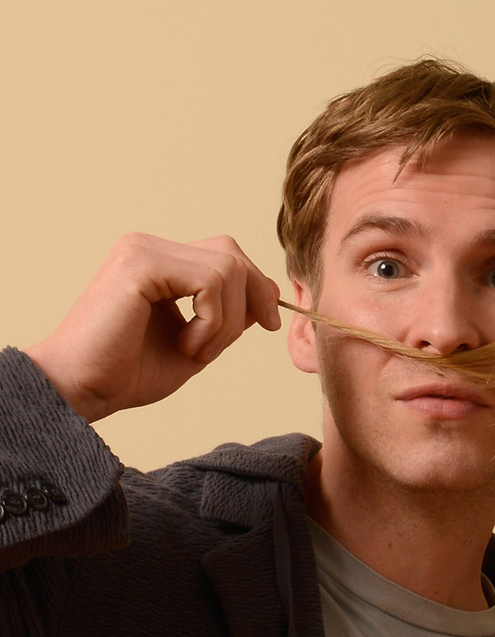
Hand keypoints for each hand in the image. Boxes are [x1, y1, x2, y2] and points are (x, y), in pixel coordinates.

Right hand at [25, 233, 280, 421]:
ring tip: (198, 352)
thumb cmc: (128, 374)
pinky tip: (188, 347)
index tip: (270, 324)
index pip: (225, 255)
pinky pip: (209, 282)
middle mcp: (149, 247)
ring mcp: (142, 250)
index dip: (257, 287)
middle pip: (230, 252)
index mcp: (159, 263)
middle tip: (250, 335)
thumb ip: (225, 319)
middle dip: (255, 297)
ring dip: (228, 322)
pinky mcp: (141, 264)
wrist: (81, 388)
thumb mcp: (196, 345)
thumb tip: (266, 297)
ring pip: (227, 269)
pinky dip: (212, 322)